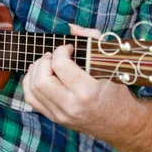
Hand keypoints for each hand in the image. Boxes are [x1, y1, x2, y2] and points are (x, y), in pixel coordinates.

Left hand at [22, 24, 138, 141]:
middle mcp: (71, 106)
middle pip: (42, 79)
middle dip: (44, 60)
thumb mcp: (110, 63)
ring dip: (36, 69)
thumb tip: (71, 28)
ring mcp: (61, 115)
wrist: (120, 123)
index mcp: (87, 91)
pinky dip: (30, 83)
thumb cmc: (116, 91)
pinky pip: (32, 99)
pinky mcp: (56, 119)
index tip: (69, 48)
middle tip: (55, 55)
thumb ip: (92, 39)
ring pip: (33, 89)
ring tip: (47, 63)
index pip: (60, 65)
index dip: (61, 50)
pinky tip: (38, 73)